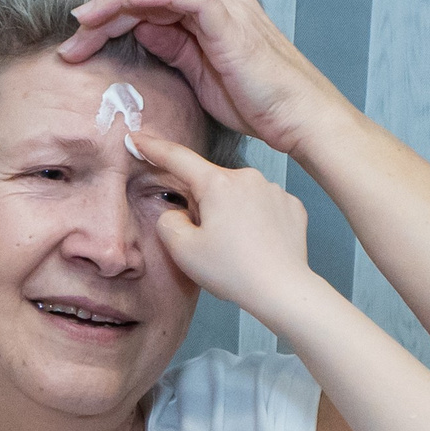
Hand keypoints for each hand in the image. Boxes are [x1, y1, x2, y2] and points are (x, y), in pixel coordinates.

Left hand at [56, 0, 356, 160]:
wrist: (300, 119)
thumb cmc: (258, 104)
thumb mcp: (199, 74)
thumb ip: (171, 47)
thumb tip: (138, 32)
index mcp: (209, 8)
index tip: (79, 2)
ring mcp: (222, 1)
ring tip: (79, 19)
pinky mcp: (225, 15)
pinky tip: (111, 8)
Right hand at [130, 131, 320, 318]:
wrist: (283, 291)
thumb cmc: (233, 272)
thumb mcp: (182, 250)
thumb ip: (168, 222)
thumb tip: (178, 213)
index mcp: (217, 183)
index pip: (178, 158)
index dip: (153, 148)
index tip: (137, 139)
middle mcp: (248, 177)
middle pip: (212, 184)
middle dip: (204, 206)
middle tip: (209, 241)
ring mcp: (274, 190)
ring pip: (239, 195)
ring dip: (231, 213)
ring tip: (237, 248)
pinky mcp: (292, 206)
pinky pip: (264, 206)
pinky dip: (256, 221)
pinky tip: (257, 244)